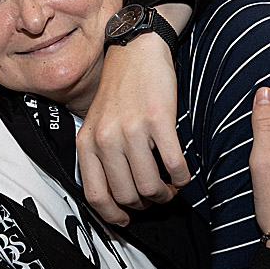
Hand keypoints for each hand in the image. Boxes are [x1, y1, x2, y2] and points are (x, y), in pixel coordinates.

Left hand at [77, 30, 188, 225]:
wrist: (136, 50)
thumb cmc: (119, 89)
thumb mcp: (96, 123)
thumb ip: (100, 155)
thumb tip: (114, 195)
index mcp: (87, 142)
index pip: (94, 195)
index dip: (113, 214)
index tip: (126, 218)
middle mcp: (105, 139)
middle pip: (127, 195)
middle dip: (145, 203)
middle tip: (156, 195)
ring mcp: (132, 130)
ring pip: (150, 187)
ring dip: (165, 193)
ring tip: (169, 186)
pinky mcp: (159, 121)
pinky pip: (173, 166)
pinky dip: (182, 178)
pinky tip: (182, 173)